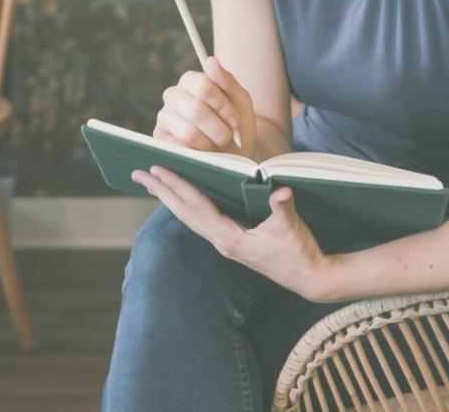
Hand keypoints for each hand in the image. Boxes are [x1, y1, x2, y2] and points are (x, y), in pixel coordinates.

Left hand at [132, 166, 342, 300]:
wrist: (309, 278)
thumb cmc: (300, 252)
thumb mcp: (292, 228)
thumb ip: (283, 208)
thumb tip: (281, 191)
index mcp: (230, 237)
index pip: (196, 206)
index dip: (177, 185)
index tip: (157, 170)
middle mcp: (221, 241)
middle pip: (183, 212)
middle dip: (160, 192)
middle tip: (138, 173)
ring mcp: (225, 244)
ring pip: (189, 218)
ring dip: (169, 199)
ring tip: (152, 183)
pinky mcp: (231, 243)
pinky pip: (199, 221)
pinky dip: (186, 207)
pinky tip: (182, 200)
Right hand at [154, 56, 256, 157]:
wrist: (233, 154)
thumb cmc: (235, 125)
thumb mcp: (240, 101)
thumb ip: (227, 81)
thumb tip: (211, 61)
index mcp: (190, 80)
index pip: (204, 87)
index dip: (223, 107)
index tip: (234, 121)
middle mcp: (173, 95)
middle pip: (196, 111)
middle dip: (218, 129)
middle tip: (227, 136)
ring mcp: (164, 117)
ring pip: (189, 132)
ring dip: (210, 143)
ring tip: (216, 144)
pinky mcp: (160, 140)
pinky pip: (180, 149)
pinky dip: (198, 154)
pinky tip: (203, 152)